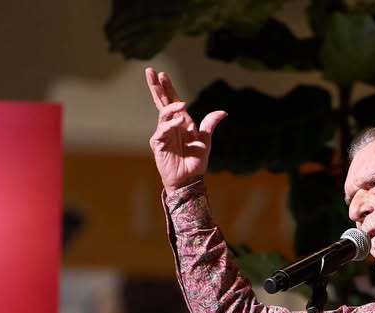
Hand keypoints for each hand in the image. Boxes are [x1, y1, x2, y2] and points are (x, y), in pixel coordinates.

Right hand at [145, 67, 226, 194]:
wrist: (189, 179)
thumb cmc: (196, 161)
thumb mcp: (206, 141)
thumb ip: (210, 125)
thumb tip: (223, 112)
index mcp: (182, 121)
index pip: (172, 100)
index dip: (167, 87)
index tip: (162, 74)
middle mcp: (171, 125)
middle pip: (161, 102)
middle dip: (156, 87)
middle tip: (151, 71)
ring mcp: (163, 133)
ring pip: (162, 114)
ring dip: (171, 108)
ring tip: (181, 106)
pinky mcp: (158, 143)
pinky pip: (163, 130)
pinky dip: (171, 124)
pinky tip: (180, 122)